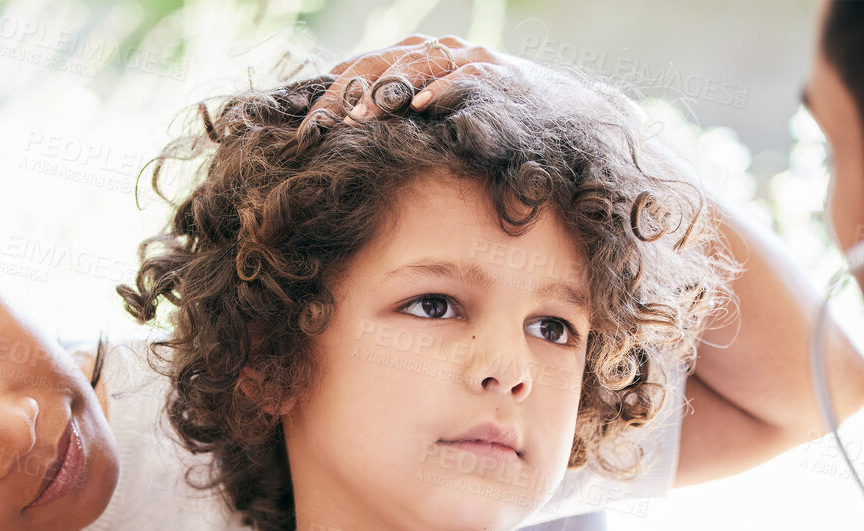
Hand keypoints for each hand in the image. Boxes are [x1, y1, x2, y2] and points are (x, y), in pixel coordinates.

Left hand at [302, 33, 520, 131]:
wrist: (556, 115)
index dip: (332, 93)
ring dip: (385, 92)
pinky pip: (464, 77)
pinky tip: (419, 108)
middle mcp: (438, 50)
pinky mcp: (497, 76)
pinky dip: (441, 90)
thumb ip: (400, 122)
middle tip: (320, 126)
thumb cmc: (489, 121)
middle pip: (379, 63)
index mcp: (416, 58)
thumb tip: (350, 147)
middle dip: (346, 93)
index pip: (363, 68)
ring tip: (359, 119)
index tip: (307, 127)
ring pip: (416, 65)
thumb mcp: (438, 119)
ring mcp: (467, 58)